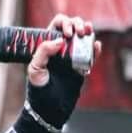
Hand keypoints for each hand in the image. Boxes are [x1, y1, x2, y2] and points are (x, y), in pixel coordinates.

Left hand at [15, 13, 100, 132]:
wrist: (50, 109)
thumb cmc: (38, 89)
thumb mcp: (35, 69)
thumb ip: (43, 51)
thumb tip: (59, 40)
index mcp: (48, 44)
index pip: (57, 24)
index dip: (64, 23)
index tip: (67, 34)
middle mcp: (61, 48)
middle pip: (73, 27)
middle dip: (78, 24)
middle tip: (79, 33)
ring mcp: (72, 57)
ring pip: (83, 38)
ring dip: (88, 31)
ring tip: (89, 32)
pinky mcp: (82, 68)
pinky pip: (91, 55)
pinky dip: (95, 48)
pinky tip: (96, 46)